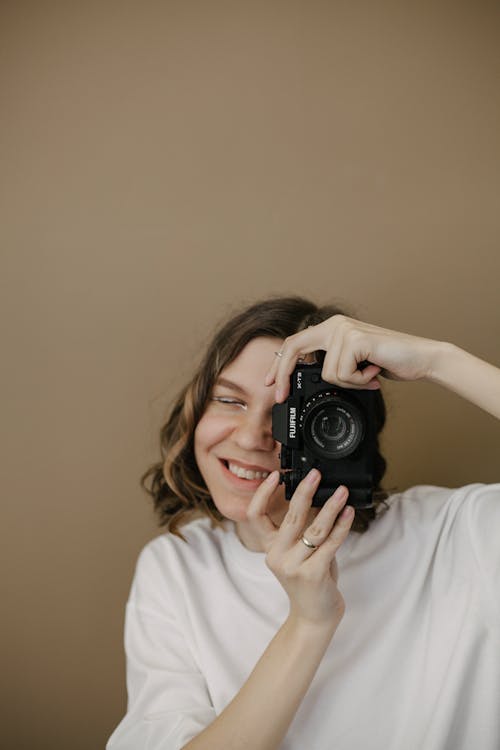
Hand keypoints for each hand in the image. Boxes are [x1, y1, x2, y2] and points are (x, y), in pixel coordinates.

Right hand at [245, 469, 353, 628]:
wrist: (314, 617)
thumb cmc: (310, 581)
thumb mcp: (299, 553)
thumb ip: (304, 530)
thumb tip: (320, 498)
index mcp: (270, 548)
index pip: (255, 516)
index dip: (262, 494)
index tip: (276, 475)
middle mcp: (277, 556)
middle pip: (291, 517)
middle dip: (305, 491)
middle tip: (316, 474)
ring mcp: (294, 566)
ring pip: (315, 529)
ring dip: (331, 506)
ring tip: (342, 491)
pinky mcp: (313, 574)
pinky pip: (331, 543)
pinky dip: (342, 526)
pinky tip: (349, 513)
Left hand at [265, 314, 440, 401]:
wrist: (422, 359)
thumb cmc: (390, 363)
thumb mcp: (354, 363)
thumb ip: (333, 364)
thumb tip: (303, 380)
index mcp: (332, 327)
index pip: (295, 342)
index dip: (279, 363)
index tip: (270, 383)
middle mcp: (335, 324)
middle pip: (294, 348)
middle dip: (282, 374)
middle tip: (278, 396)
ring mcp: (344, 330)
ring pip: (327, 373)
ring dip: (350, 382)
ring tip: (369, 375)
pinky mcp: (355, 340)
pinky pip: (343, 375)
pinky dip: (360, 381)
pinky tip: (375, 372)